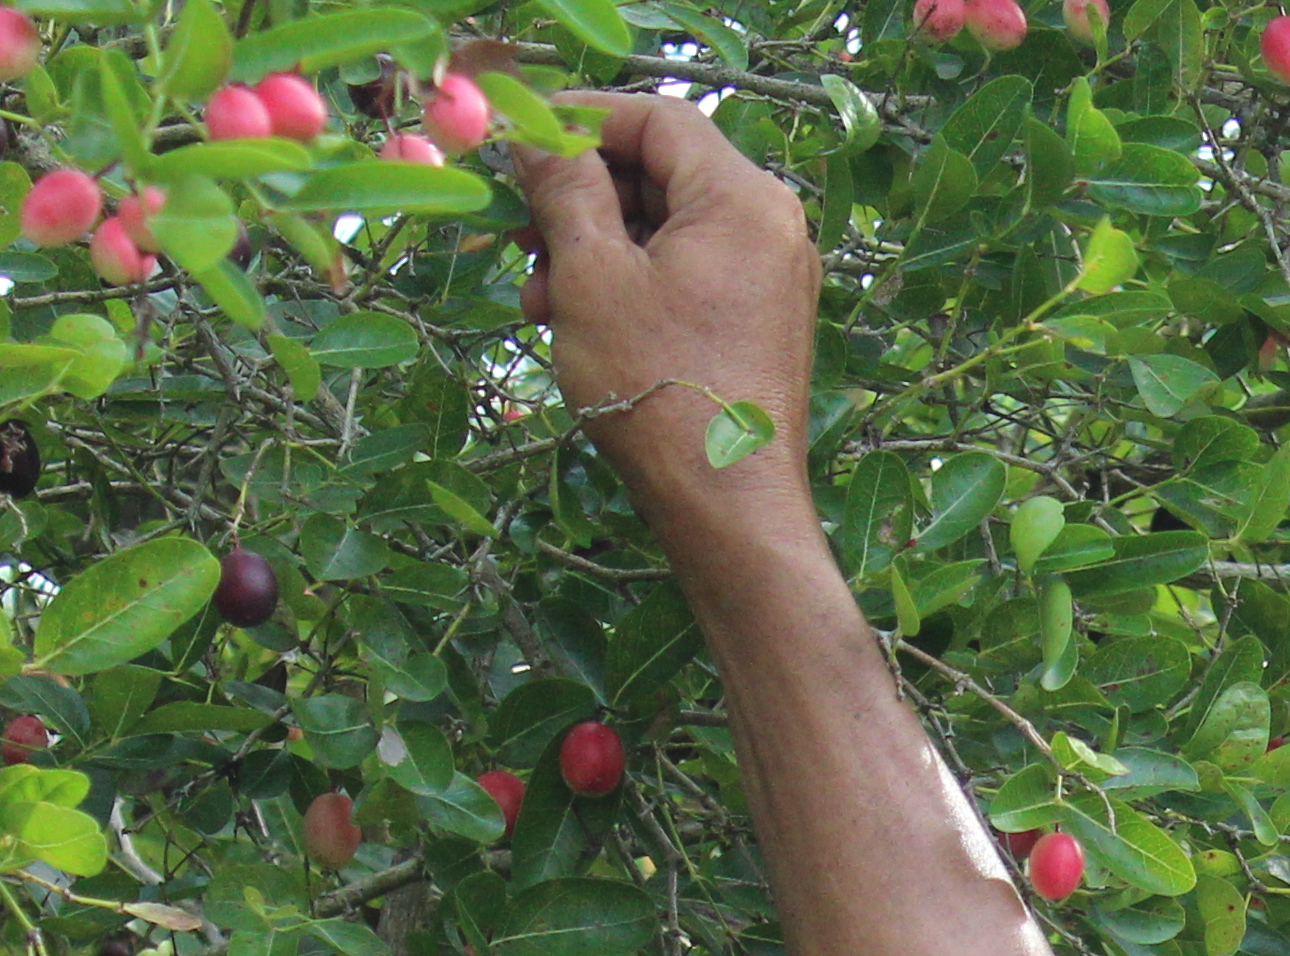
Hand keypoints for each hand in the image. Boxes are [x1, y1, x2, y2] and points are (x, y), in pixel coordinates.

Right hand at [515, 92, 821, 546]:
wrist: (726, 505)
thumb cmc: (656, 386)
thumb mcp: (591, 274)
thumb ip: (564, 188)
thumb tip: (536, 134)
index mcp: (743, 198)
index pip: (656, 117)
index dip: (580, 117)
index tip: (520, 138)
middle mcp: (772, 226)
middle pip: (660, 173)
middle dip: (580, 198)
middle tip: (517, 231)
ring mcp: (771, 277)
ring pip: (665, 229)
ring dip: (592, 249)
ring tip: (536, 297)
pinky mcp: (759, 321)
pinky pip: (686, 273)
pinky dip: (629, 284)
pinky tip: (574, 321)